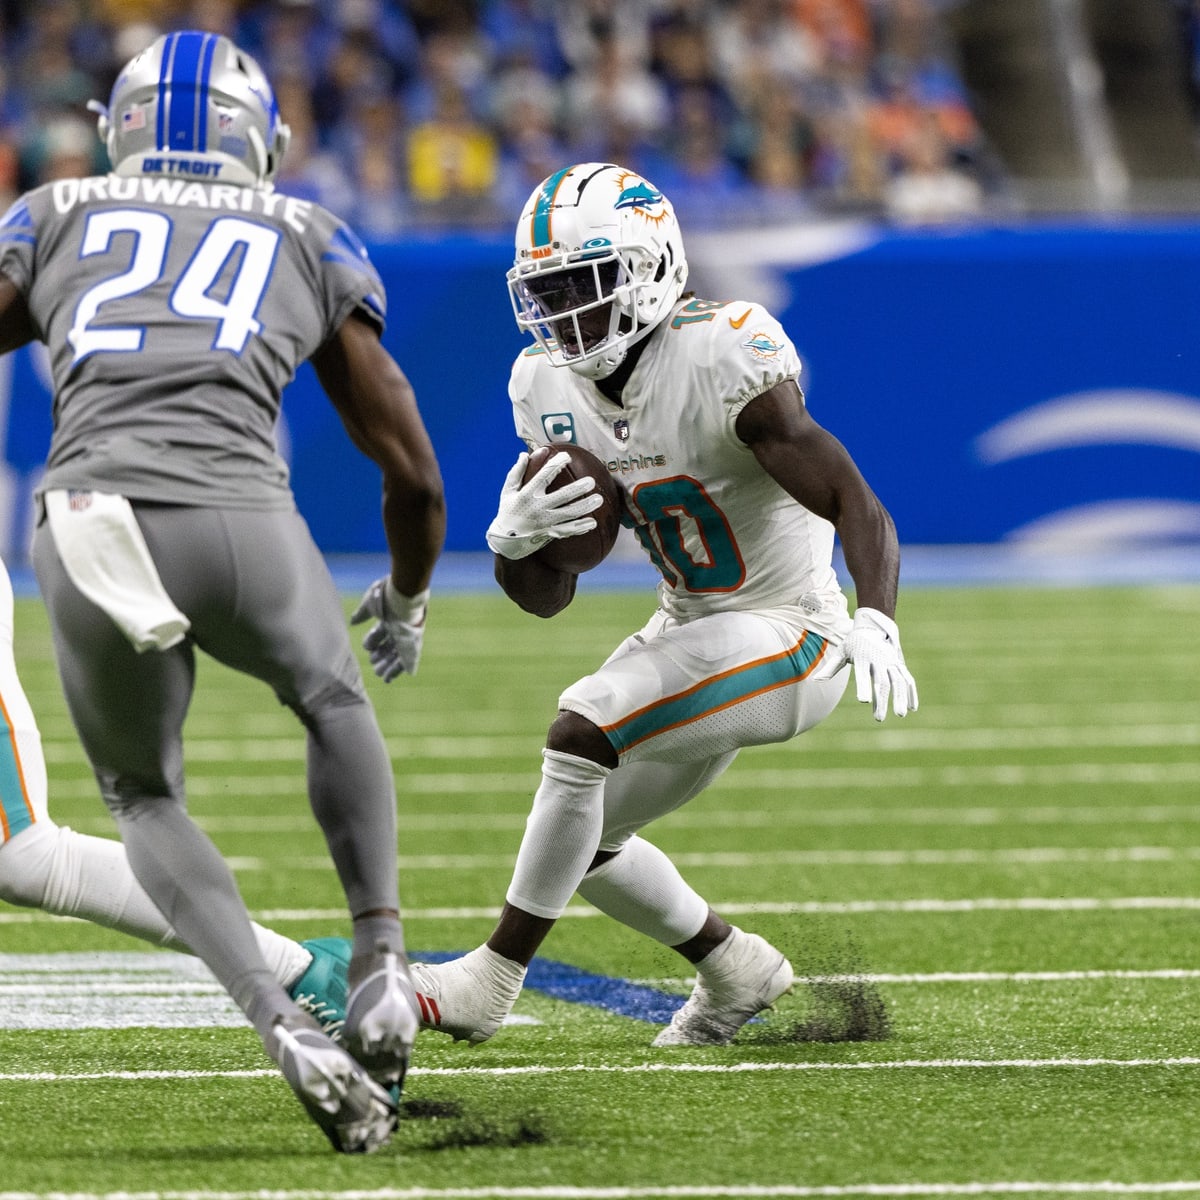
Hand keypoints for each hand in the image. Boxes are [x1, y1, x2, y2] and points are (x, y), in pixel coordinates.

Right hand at [350, 579, 427, 680]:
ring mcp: (406, 638)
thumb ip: (362, 614)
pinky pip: (405, 662)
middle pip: (387, 648)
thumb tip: (353, 621)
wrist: (403, 598)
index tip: (368, 647)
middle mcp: (398, 630)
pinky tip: (388, 678)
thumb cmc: (387, 598)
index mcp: (388, 620)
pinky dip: (396, 670)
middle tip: (373, 663)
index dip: (372, 643)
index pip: (379, 635)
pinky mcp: (413, 646)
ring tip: (379, 674)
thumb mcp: (370, 606)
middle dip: (379, 657)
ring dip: (386, 666)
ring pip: (395, 657)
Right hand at [485, 451, 603, 560]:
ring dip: (585, 507)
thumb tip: (525, 453)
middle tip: (591, 481)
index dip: (556, 465)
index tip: (567, 456)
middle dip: (578, 488)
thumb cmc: (507, 511)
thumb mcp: (507, 491)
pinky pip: (568, 530)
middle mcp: (537, 508)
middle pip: (562, 496)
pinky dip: (580, 527)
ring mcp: (545, 522)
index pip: (543, 476)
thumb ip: (517, 472)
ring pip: (569, 514)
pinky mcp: (549, 533)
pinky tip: (593, 523)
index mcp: (526, 494)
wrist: (505, 541)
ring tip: (599, 499)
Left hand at [811, 607, 917, 720]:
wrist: (873, 627)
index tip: (863, 701)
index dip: (863, 686)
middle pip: (882, 681)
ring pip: (898, 681)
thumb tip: (816, 679)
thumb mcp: (841, 652)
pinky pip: (908, 678)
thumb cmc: (853, 643)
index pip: (863, 673)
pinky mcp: (899, 664)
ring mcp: (891, 662)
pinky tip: (913, 707)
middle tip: (879, 718)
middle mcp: (879, 659)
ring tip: (900, 715)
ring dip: (901, 697)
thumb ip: (831, 667)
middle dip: (882, 700)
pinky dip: (912, 692)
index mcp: (862, 657)